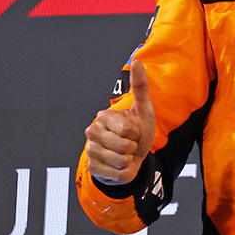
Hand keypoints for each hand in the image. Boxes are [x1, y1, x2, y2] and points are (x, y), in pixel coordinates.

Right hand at [84, 59, 155, 184]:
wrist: (133, 158)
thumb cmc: (139, 132)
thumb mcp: (143, 109)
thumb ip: (140, 86)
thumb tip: (137, 61)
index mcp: (104, 117)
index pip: (127, 128)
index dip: (137, 132)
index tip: (134, 131)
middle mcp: (93, 132)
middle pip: (123, 145)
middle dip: (134, 147)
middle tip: (130, 144)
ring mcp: (91, 151)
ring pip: (119, 160)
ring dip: (129, 160)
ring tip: (125, 155)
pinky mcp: (92, 168)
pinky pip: (116, 174)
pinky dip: (123, 172)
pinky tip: (119, 166)